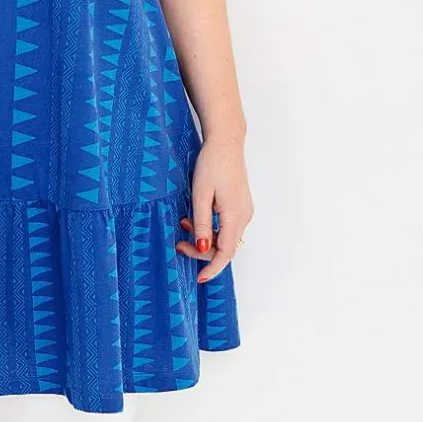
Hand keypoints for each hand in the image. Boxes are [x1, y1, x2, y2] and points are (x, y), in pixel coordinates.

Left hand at [175, 137, 252, 284]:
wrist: (226, 142)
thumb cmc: (212, 164)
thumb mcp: (201, 195)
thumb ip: (202, 223)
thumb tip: (204, 248)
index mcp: (235, 215)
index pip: (226, 253)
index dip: (212, 268)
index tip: (199, 278)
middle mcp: (244, 216)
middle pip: (224, 247)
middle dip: (201, 250)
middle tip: (179, 243)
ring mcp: (244, 211)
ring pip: (225, 236)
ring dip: (205, 237)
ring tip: (184, 224)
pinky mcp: (240, 205)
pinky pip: (226, 225)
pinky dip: (210, 227)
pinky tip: (195, 217)